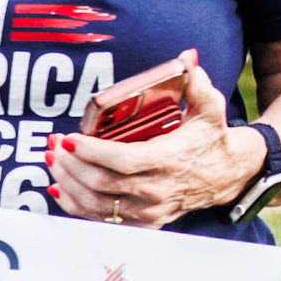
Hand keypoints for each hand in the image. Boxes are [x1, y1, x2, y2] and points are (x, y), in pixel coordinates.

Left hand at [45, 54, 265, 227]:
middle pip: (101, 184)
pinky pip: (101, 219)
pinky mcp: (142, 222)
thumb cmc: (212, 137)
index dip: (90, 152)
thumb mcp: (210, 107)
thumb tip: (187, 58)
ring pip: (96, 204)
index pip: (121, 161)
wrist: (227, 175)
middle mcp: (156, 191)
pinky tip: (60, 187)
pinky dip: (76, 206)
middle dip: (71, 164)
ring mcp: (148, 210)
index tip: (68, 139)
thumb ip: (197, 83)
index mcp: (168, 160)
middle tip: (53, 145)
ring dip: (68, 183)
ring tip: (53, 161)